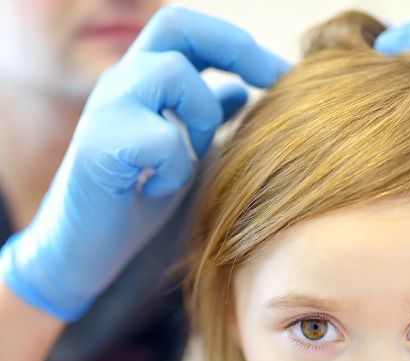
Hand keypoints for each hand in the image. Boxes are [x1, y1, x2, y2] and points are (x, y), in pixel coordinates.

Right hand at [0, 7, 288, 321]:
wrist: (85, 248)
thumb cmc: (135, 201)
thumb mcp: (182, 152)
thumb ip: (205, 118)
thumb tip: (241, 91)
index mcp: (143, 83)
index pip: (191, 33)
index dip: (241, 46)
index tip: (286, 74)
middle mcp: (121, 84)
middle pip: (177, 25)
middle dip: (236, 48)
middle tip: (273, 82)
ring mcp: (106, 110)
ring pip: (172, 74)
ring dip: (202, 120)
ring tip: (193, 157)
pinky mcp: (98, 148)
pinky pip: (161, 140)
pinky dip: (175, 170)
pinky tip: (158, 190)